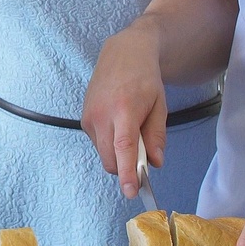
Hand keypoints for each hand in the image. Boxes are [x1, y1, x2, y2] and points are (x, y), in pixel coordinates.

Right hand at [82, 25, 168, 198]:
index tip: (130, 191)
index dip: (128, 172)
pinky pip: (98, 144)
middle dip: (127, 168)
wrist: (122, 54)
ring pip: (104, 154)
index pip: (123, 148)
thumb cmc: (144, 79)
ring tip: (132, 131)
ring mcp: (89, 117)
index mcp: (124, 109)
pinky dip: (111, 145)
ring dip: (118, 155)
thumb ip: (156, 136)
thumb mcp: (160, 106)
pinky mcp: (84, 119)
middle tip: (145, 158)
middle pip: (111, 159)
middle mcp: (102, 114)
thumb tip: (155, 162)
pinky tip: (120, 126)